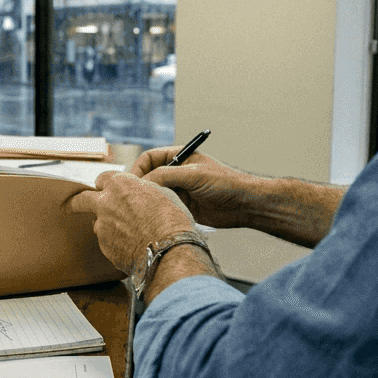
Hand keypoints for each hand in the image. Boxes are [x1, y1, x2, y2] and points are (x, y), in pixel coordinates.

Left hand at [64, 171, 196, 275]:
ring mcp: (102, 226)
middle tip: (68, 206)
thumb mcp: (162, 193)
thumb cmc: (171, 220)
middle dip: (74, 202)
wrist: (167, 250)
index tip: (102, 188)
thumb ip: (142, 191)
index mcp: (121, 184)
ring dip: (107, 227)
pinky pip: (108, 243)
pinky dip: (117, 244)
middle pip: (81, 200)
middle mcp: (106, 203)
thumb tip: (139, 194)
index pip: (103, 178)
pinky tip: (133, 248)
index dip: (104, 184)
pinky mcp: (104, 246)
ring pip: (99, 224)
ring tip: (129, 236)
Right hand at [132, 146, 345, 247]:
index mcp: (179, 157)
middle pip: (148, 177)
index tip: (132, 182)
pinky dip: (156, 213)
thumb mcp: (195, 175)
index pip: (149, 158)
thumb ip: (167, 176)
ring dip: (147, 202)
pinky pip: (163, 209)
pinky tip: (153, 220)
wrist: (246, 206)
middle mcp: (176, 173)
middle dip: (139, 187)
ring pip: (154, 195)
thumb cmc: (226, 183)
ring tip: (141, 212)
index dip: (138, 169)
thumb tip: (142, 183)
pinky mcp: (182, 208)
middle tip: (131, 199)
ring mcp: (179, 191)